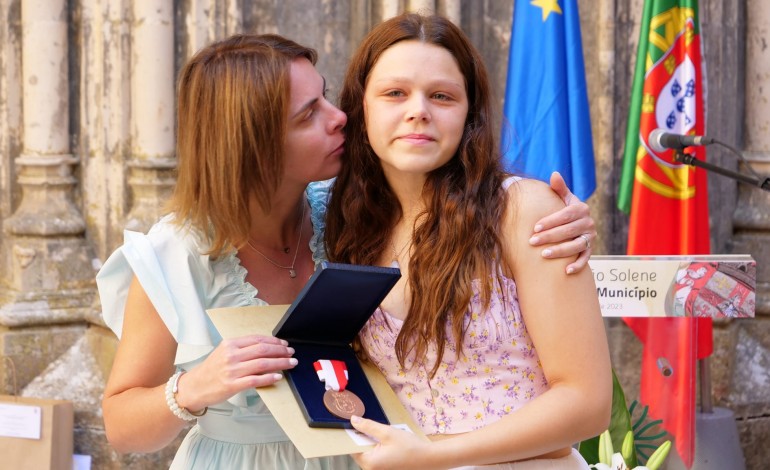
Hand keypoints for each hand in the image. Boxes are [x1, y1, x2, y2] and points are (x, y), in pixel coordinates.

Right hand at [175, 335, 295, 411]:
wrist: (194, 387)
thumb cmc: (211, 370)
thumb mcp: (223, 352)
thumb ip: (241, 349)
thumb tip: (265, 348)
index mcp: (230, 344)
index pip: (257, 339)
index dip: (274, 341)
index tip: (284, 343)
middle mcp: (231, 355)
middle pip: (262, 350)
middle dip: (280, 350)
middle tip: (291, 353)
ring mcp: (232, 370)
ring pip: (262, 363)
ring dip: (280, 363)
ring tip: (290, 363)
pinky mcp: (233, 385)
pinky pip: (255, 380)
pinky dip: (269, 378)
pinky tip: (278, 377)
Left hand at [351, 416, 435, 469]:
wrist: (429, 459)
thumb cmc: (409, 446)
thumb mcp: (387, 432)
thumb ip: (368, 426)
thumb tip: (353, 420)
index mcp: (370, 463)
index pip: (352, 448)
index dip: (353, 436)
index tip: (356, 425)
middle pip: (360, 452)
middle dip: (365, 439)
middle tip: (376, 430)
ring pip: (368, 455)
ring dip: (372, 444)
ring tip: (385, 437)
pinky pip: (376, 459)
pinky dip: (379, 450)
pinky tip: (389, 445)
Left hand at [530, 172, 595, 273]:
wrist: (575, 224)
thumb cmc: (564, 210)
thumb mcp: (563, 198)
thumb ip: (558, 188)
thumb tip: (554, 174)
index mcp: (581, 208)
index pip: (565, 215)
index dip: (551, 221)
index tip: (535, 227)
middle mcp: (588, 223)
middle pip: (569, 231)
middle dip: (550, 237)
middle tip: (532, 242)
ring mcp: (590, 237)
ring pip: (577, 245)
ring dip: (561, 251)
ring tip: (544, 255)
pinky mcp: (590, 250)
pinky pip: (586, 259)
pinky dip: (578, 265)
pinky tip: (566, 271)